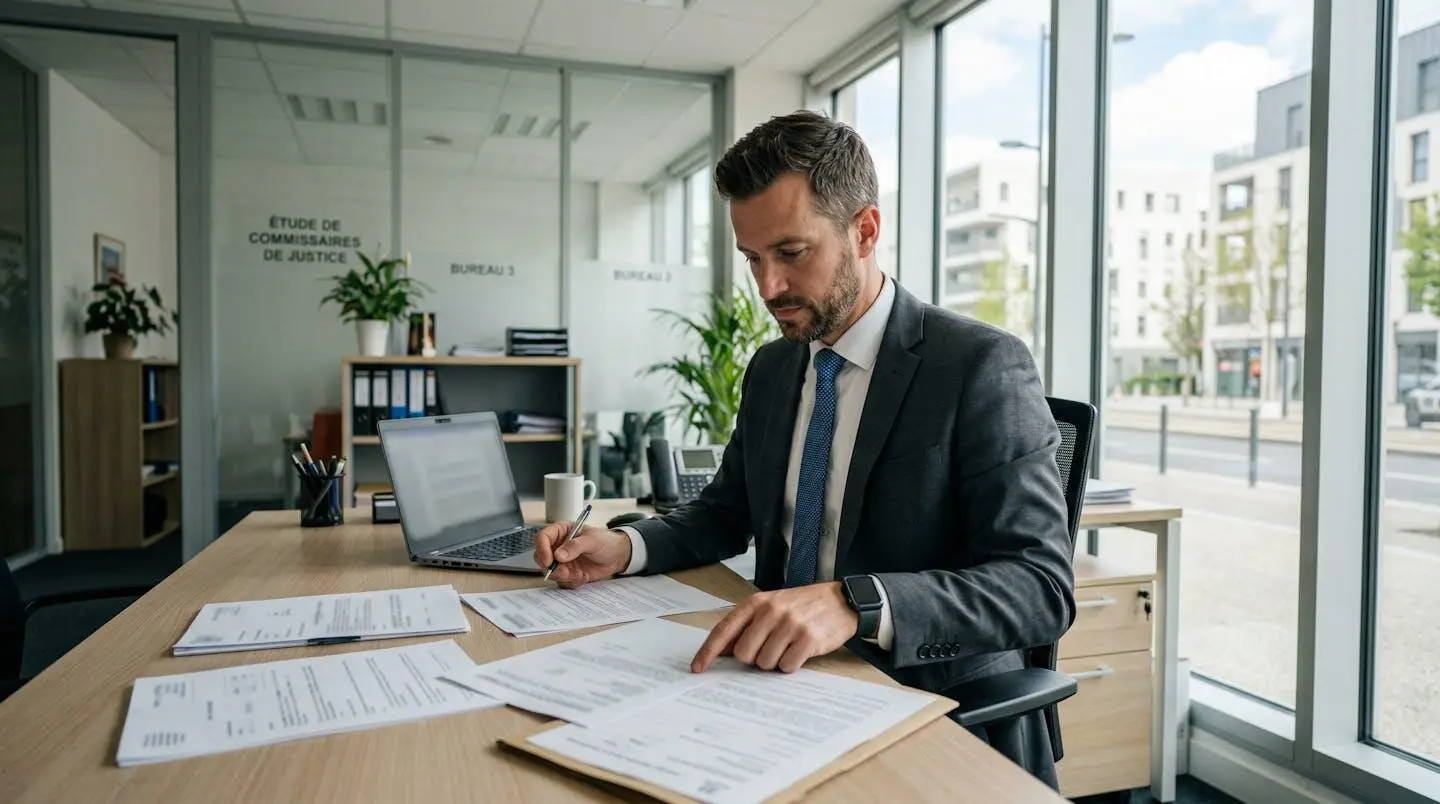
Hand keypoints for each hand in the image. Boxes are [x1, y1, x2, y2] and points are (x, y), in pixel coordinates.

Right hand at [532, 523, 631, 588]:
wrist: (617, 556)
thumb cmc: (606, 541)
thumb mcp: (593, 540)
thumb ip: (575, 546)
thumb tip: (558, 555)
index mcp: (562, 532)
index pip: (543, 538)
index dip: (542, 549)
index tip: (549, 561)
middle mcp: (558, 546)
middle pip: (541, 558)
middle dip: (552, 568)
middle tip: (565, 572)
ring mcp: (562, 561)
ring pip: (551, 572)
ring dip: (564, 577)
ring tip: (579, 574)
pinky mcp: (568, 573)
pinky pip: (562, 582)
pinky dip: (572, 582)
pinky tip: (583, 576)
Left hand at [691, 583, 858, 673]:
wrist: (842, 600)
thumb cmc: (802, 606)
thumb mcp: (772, 607)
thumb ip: (747, 626)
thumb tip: (719, 651)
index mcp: (758, 602)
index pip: (725, 629)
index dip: (708, 651)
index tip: (697, 668)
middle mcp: (772, 611)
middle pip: (743, 653)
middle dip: (753, 658)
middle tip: (769, 649)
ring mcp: (791, 624)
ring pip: (765, 663)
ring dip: (774, 662)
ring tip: (788, 647)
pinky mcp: (809, 639)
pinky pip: (787, 666)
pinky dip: (790, 665)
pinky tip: (800, 652)